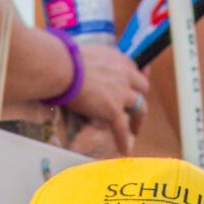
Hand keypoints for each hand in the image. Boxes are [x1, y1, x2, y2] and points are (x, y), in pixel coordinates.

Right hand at [69, 42, 148, 159]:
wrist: (61, 67)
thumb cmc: (63, 58)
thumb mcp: (83, 54)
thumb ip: (90, 61)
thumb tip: (78, 64)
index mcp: (117, 58)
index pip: (132, 69)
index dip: (130, 79)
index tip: (128, 85)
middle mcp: (124, 74)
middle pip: (142, 87)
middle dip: (138, 97)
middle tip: (133, 108)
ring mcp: (121, 93)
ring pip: (140, 108)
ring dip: (137, 120)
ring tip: (133, 130)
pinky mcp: (113, 110)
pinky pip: (123, 129)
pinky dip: (124, 140)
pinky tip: (124, 150)